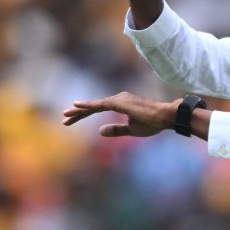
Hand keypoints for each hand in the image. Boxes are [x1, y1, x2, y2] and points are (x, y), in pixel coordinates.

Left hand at [62, 92, 176, 137]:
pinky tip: (77, 106)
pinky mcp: (119, 102)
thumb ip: (115, 130)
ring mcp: (118, 99)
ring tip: (65, 116)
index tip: (70, 121)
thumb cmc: (152, 123)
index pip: (97, 109)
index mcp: (120, 103)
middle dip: (77, 114)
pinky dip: (88, 106)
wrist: (166, 117)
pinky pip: (100, 104)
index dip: (83, 115)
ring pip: (94, 105)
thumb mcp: (131, 130)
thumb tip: (100, 131)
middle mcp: (118, 98)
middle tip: (63, 119)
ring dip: (79, 112)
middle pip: (93, 106)